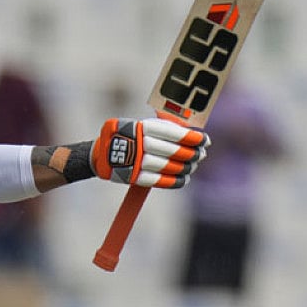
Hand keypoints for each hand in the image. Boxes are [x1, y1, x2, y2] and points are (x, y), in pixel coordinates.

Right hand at [92, 117, 208, 187]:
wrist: (101, 153)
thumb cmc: (128, 135)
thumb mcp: (141, 124)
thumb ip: (162, 128)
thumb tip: (191, 134)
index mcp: (143, 127)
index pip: (174, 134)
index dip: (192, 138)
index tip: (205, 140)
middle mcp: (140, 144)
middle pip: (174, 151)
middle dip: (192, 153)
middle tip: (202, 154)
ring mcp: (137, 161)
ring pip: (169, 166)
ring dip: (185, 167)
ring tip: (193, 165)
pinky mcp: (134, 176)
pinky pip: (159, 181)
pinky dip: (174, 181)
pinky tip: (184, 179)